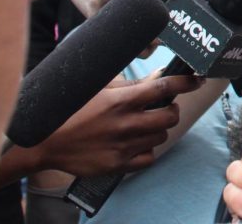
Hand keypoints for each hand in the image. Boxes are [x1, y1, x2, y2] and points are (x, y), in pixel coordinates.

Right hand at [34, 73, 202, 175]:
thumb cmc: (72, 110)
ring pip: (161, 137)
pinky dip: (147, 152)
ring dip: (158, 130)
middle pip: (169, 116)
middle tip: (163, 107)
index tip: (197, 79)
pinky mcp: (118, 165)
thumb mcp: (100, 89)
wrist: (45, 142)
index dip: (186, 82)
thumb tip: (159, 76)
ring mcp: (123, 146)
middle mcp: (126, 123)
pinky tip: (137, 144)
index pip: (165, 87)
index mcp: (122, 100)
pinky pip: (149, 158)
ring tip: (144, 126)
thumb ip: (131, 85)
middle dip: (171, 110)